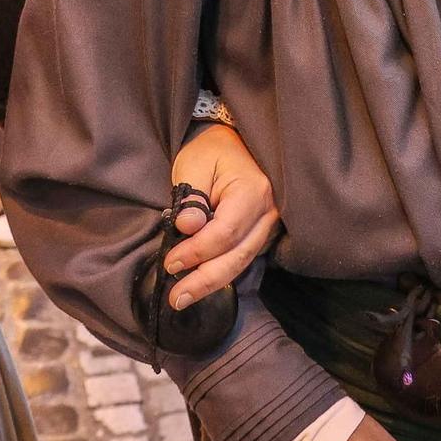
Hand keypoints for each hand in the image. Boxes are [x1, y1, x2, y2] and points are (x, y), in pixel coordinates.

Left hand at [164, 121, 279, 309]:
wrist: (233, 142)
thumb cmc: (211, 151)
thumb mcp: (194, 165)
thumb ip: (191, 197)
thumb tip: (187, 228)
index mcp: (253, 190)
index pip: (225, 232)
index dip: (197, 251)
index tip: (170, 263)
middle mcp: (269, 211)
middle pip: (238, 255)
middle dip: (205, 280)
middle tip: (176, 298)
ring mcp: (270, 224)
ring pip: (242, 261)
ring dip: (212, 282)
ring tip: (183, 298)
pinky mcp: (262, 233)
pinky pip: (243, 257)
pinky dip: (222, 272)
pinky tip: (201, 283)